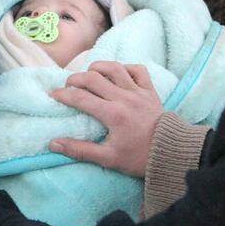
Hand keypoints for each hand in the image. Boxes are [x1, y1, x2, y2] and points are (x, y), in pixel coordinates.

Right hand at [49, 61, 162, 177]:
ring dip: (98, 67)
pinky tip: (117, 73)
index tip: (53, 95)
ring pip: (115, 68)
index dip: (63, 95)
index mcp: (112, 114)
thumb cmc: (139, 157)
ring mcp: (138, 91)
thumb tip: (53, 144)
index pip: (80, 98)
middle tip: (68, 86)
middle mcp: (124, 97)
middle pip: (93, 78)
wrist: (172, 153)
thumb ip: (79, 150)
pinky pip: (138, 70)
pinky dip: (125, 68)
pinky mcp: (150, 90)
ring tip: (88, 74)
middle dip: (76, 78)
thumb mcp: (108, 158)